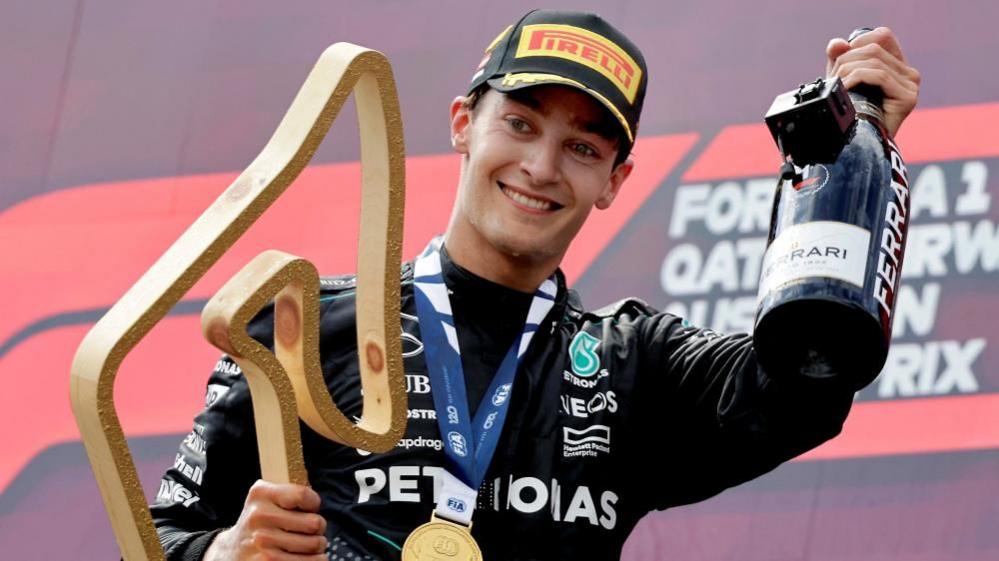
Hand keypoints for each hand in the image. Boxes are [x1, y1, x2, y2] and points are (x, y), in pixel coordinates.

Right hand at [205, 480, 327, 560]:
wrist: (232, 551)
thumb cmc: (260, 523)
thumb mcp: (266, 500)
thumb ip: (290, 494)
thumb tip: (317, 505)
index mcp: (261, 494)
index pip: (303, 495)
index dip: (313, 504)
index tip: (310, 509)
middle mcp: (259, 516)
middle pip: (314, 523)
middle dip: (318, 528)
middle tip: (310, 530)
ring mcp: (263, 541)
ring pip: (315, 544)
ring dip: (317, 547)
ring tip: (307, 544)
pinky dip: (313, 560)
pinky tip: (304, 557)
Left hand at [826, 27, 919, 136]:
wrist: (859, 145)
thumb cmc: (852, 114)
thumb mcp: (843, 80)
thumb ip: (840, 59)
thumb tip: (836, 44)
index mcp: (896, 65)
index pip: (882, 36)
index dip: (857, 42)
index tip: (839, 59)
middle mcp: (908, 73)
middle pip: (874, 48)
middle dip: (846, 60)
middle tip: (833, 78)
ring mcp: (911, 85)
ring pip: (874, 61)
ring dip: (848, 71)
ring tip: (837, 86)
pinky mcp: (908, 97)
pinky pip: (880, 76)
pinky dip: (857, 78)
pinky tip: (846, 88)